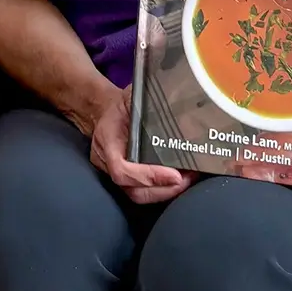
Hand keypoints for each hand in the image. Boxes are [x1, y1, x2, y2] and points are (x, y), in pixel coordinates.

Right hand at [89, 85, 193, 203]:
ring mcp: (113, 173)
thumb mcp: (131, 95)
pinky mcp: (125, 179)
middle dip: (163, 189)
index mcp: (107, 139)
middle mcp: (107, 162)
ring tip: (188, 181)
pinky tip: (181, 181)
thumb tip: (175, 97)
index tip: (175, 174)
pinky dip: (162, 191)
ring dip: (165, 192)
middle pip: (133, 190)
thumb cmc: (121, 103)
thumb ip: (146, 100)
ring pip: (139, 196)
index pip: (121, 169)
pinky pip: (142, 192)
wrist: (103, 111)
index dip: (148, 176)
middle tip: (187, 179)